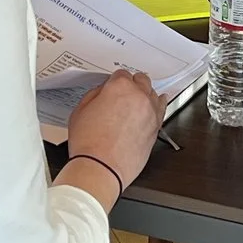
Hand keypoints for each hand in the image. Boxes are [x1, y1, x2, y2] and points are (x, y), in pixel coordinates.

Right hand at [65, 69, 161, 189]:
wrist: (100, 169)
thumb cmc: (89, 144)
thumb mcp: (80, 110)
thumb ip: (95, 95)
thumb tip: (103, 93)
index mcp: (120, 86)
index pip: (121, 74)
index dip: (114, 81)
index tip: (111, 87)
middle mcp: (139, 96)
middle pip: (140, 80)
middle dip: (131, 84)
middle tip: (122, 93)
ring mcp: (150, 112)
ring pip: (152, 93)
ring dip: (144, 94)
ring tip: (137, 98)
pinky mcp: (156, 128)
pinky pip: (161, 109)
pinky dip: (158, 105)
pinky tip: (159, 102)